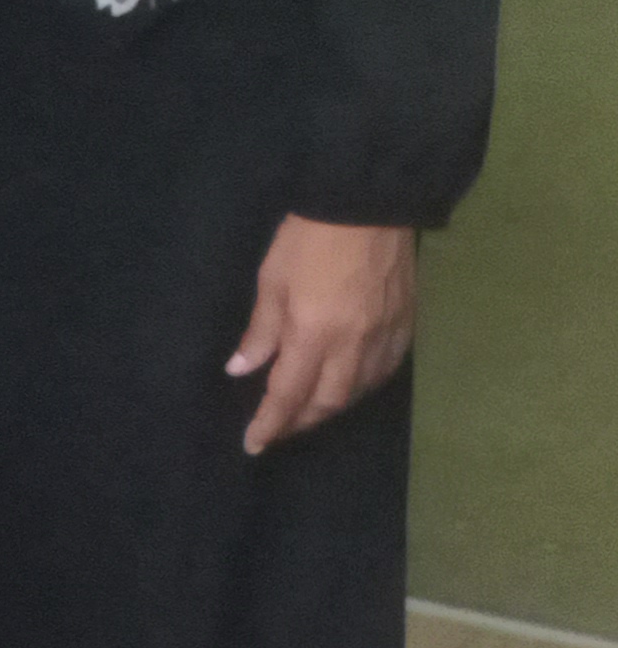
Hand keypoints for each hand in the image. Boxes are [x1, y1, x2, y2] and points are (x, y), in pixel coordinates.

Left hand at [229, 215, 417, 453]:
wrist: (369, 202)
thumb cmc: (309, 238)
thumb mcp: (272, 280)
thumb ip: (261, 331)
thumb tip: (241, 370)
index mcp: (315, 334)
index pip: (289, 395)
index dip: (271, 424)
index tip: (254, 445)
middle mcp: (354, 344)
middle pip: (328, 401)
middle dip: (301, 422)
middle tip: (279, 429)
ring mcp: (385, 334)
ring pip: (359, 390)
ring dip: (331, 407)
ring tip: (308, 412)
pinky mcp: (406, 322)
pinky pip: (385, 369)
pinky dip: (363, 386)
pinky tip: (349, 385)